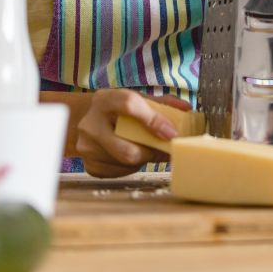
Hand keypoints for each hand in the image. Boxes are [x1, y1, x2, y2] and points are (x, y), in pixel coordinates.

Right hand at [75, 88, 190, 177]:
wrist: (86, 120)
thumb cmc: (116, 109)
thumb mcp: (136, 99)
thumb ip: (161, 103)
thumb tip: (187, 109)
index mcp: (105, 100)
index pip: (130, 105)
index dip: (154, 120)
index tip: (171, 133)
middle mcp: (91, 123)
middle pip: (127, 148)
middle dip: (153, 153)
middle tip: (167, 151)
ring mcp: (87, 147)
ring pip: (126, 163)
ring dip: (144, 160)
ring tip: (149, 150)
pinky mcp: (89, 165)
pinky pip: (119, 173)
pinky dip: (132, 167)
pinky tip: (133, 155)